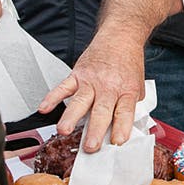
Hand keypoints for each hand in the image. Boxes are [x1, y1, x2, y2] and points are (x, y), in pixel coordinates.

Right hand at [38, 37, 144, 152]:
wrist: (120, 37)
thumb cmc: (128, 64)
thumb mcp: (139, 86)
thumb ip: (133, 108)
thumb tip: (129, 132)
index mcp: (126, 91)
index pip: (125, 113)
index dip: (122, 128)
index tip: (117, 143)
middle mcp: (108, 87)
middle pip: (101, 111)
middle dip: (94, 131)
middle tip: (90, 147)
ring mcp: (91, 81)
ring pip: (79, 101)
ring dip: (71, 117)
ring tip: (64, 131)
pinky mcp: (77, 74)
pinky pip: (63, 87)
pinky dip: (52, 97)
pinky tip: (44, 108)